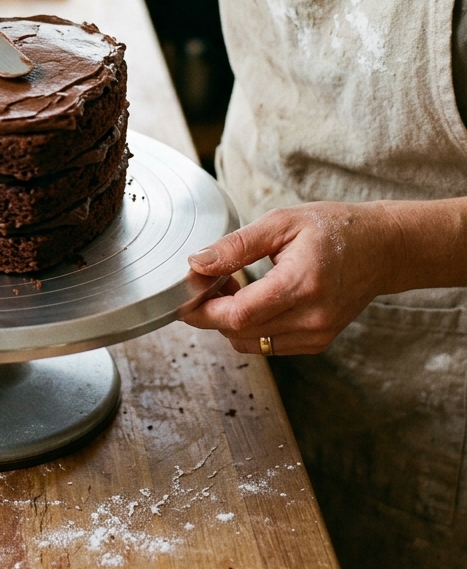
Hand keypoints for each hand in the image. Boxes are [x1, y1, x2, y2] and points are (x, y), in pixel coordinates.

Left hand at [181, 201, 403, 354]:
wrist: (381, 249)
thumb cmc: (331, 229)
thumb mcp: (280, 223)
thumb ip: (236, 246)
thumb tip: (197, 263)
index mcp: (301, 285)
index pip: (238, 315)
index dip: (203, 309)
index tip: (186, 292)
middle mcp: (311, 318)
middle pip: (239, 332)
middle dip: (211, 312)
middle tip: (207, 280)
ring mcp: (316, 335)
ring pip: (250, 343)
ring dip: (229, 321)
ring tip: (233, 286)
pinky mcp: (317, 342)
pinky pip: (267, 345)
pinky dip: (250, 326)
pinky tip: (253, 299)